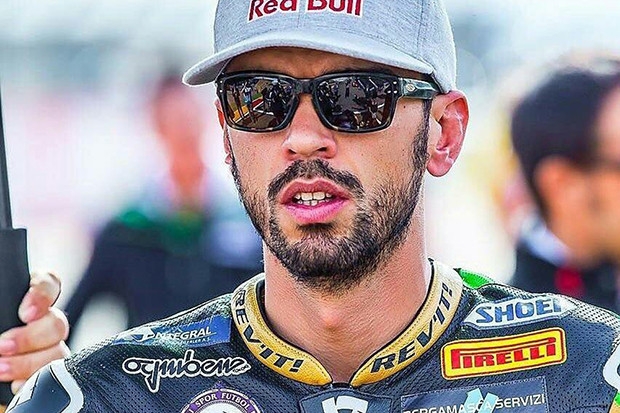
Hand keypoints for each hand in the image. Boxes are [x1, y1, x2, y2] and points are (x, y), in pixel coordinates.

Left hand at [0, 272, 69, 395]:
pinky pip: (53, 376)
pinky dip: (33, 380)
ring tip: (1, 369)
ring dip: (30, 362)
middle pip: (57, 322)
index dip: (43, 296)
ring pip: (58, 351)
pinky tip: (15, 383)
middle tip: (3, 346)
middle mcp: (41, 320)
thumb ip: (0, 306)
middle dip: (31, 337)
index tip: (26, 313)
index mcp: (28, 298)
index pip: (49, 284)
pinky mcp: (44, 372)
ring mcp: (46, 347)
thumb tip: (6, 322)